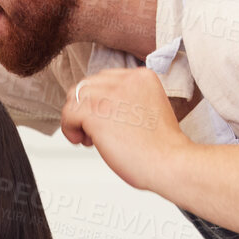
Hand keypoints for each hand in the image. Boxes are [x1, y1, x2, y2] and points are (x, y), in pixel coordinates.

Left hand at [60, 67, 193, 191]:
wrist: (170, 162)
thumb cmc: (162, 148)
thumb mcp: (149, 111)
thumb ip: (128, 103)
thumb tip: (103, 110)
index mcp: (141, 77)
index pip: (105, 79)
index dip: (99, 101)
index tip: (105, 120)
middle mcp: (125, 80)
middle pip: (88, 86)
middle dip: (87, 109)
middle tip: (95, 131)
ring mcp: (109, 93)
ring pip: (75, 97)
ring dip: (77, 119)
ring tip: (91, 138)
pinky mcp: (96, 111)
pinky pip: (68, 114)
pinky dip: (70, 129)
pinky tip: (84, 141)